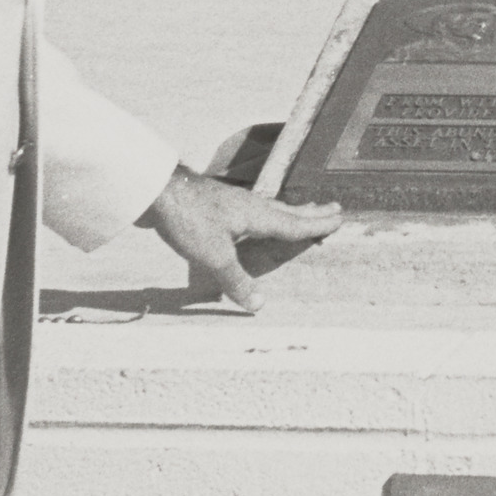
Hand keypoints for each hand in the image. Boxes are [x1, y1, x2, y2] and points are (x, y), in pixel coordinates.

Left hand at [140, 165, 343, 308]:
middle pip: (288, 210)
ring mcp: (232, 203)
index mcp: (256, 215)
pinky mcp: (216, 205)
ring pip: (271, 207)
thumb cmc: (188, 219)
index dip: (317, 224)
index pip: (294, 223)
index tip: (340, 218)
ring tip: (304, 210)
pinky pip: (252, 210)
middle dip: (312, 212)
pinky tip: (255, 218)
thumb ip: (236, 281)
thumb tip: (260, 305)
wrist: (155, 190)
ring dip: (291, 210)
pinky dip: (266, 213)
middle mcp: (249, 206)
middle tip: (335, 207)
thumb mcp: (214, 256)